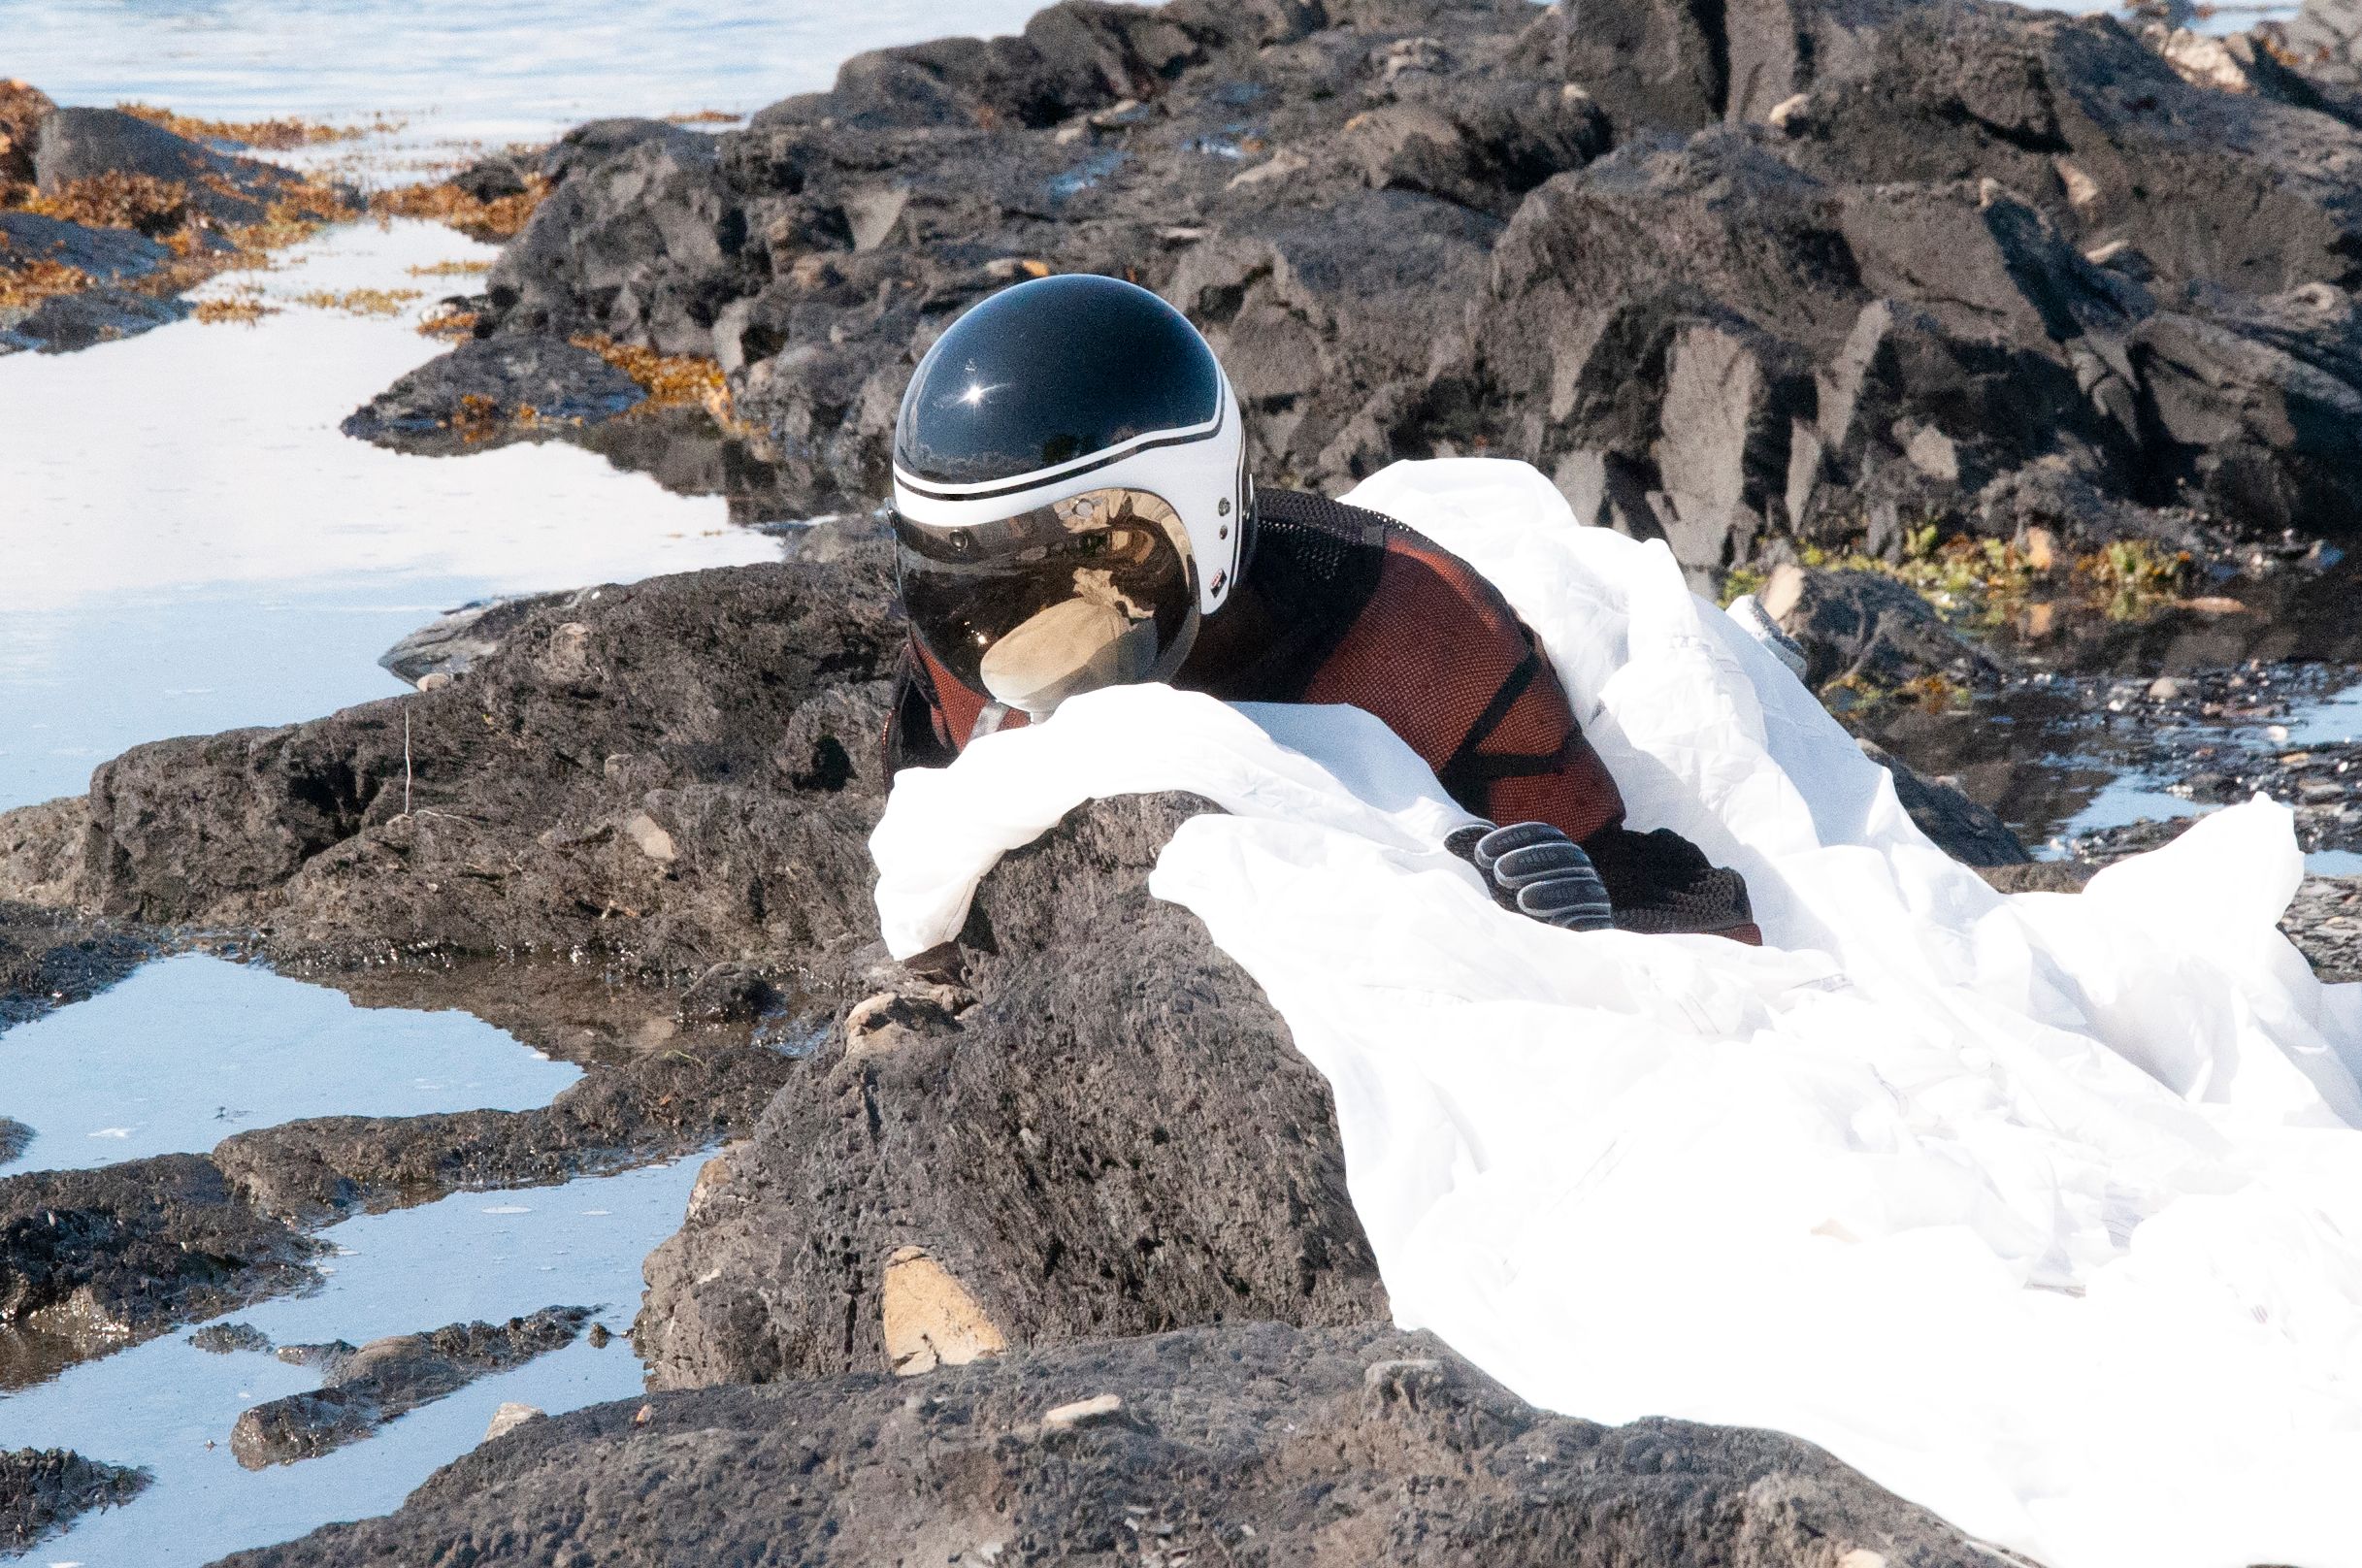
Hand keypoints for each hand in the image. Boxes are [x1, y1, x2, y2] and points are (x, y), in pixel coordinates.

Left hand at [1444, 821, 1614, 931]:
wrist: (1538, 955)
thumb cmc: (1512, 908)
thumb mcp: (1492, 881)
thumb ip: (1477, 856)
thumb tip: (1447, 838)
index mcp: (1555, 850)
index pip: (1542, 834)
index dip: (1512, 838)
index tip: (1481, 852)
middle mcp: (1578, 869)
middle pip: (1564, 854)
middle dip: (1530, 860)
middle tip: (1499, 873)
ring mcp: (1591, 895)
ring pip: (1580, 883)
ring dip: (1550, 889)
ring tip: (1522, 899)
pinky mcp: (1597, 923)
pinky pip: (1592, 915)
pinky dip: (1571, 915)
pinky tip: (1548, 922)